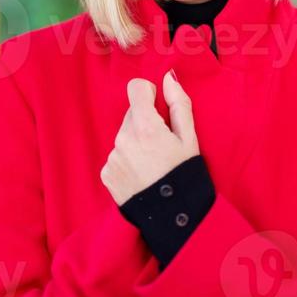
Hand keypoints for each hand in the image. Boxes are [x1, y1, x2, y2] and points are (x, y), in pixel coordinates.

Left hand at [100, 70, 199, 204]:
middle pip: (132, 113)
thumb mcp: (190, 137)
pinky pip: (117, 154)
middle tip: (162, 143)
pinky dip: (127, 159)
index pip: (135, 88)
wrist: (174, 218)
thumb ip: (179, 103)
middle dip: (145, 121)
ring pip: (124, 134)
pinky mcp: (106, 173)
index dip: (148, 93)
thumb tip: (168, 77)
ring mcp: (113, 157)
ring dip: (136, 141)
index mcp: (145, 127)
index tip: (157, 105)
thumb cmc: (185, 175)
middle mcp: (124, 139)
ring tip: (152, 163)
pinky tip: (142, 174)